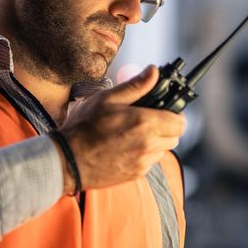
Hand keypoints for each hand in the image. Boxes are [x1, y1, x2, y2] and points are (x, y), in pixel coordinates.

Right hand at [55, 65, 185, 192]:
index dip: (174, 114)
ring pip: (162, 150)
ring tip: (132, 134)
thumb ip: (136, 86)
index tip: (163, 110)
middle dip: (165, 128)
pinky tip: (124, 147)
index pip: (180, 122)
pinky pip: (149, 163)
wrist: (68, 159)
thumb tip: (153, 71)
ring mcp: (142, 162)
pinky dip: (143, 155)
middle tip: (146, 120)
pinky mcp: (135, 175)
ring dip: (154, 142)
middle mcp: (148, 145)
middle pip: (174, 137)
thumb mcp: (107, 99)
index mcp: (145, 123)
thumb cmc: (84, 127)